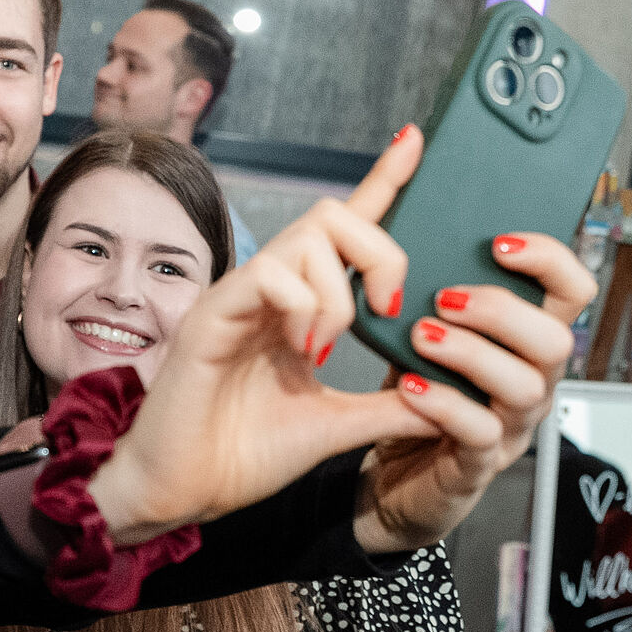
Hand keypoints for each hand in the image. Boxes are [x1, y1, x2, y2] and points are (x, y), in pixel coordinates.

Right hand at [90, 126, 440, 539]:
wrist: (180, 491)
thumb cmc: (240, 455)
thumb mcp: (334, 427)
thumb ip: (388, 408)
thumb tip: (450, 399)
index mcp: (299, 307)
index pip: (347, 230)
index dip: (383, 182)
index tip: (418, 141)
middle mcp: (270, 291)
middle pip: (334, 216)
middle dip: (379, 250)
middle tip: (386, 307)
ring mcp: (240, 297)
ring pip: (307, 238)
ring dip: (336, 294)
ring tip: (323, 349)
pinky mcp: (213, 313)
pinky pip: (268, 274)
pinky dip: (299, 307)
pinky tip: (296, 350)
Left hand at [354, 229, 595, 552]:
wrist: (389, 477)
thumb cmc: (413, 393)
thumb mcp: (419, 327)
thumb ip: (421, 272)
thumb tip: (406, 178)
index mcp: (525, 340)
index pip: (574, 291)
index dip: (551, 259)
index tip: (500, 241)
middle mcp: (531, 381)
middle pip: (559, 339)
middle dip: (504, 310)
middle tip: (446, 298)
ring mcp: (510, 426)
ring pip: (526, 385)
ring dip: (472, 353)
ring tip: (422, 336)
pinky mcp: (477, 464)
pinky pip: (479, 432)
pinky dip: (444, 404)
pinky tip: (411, 386)